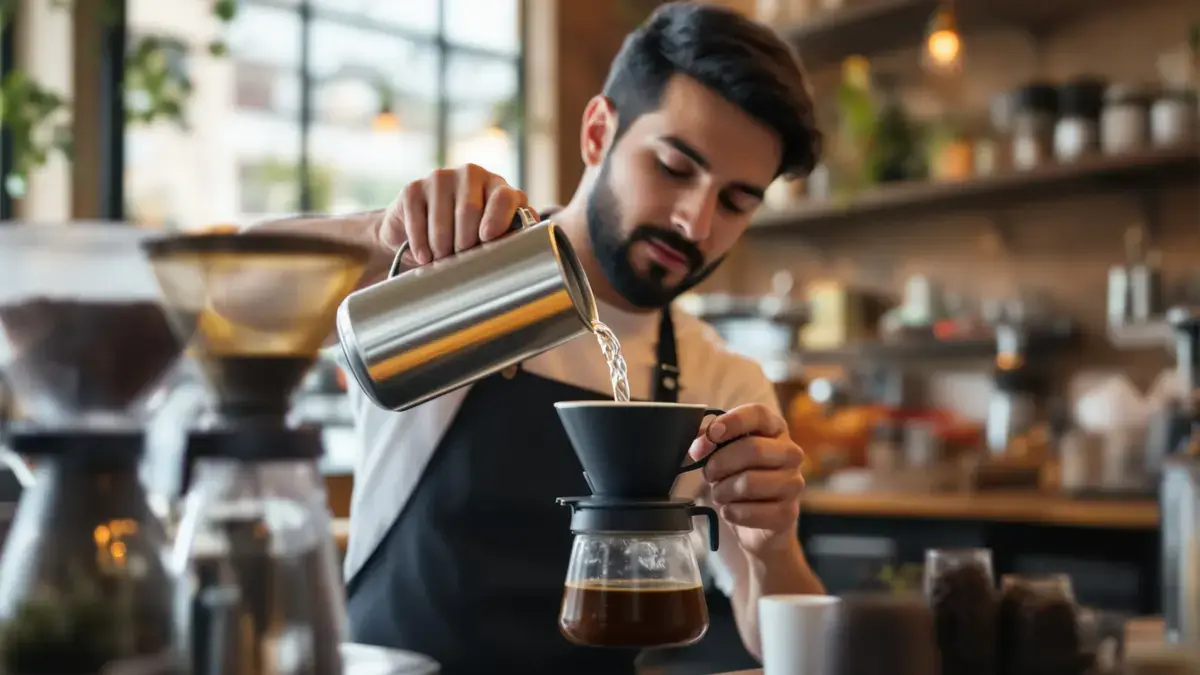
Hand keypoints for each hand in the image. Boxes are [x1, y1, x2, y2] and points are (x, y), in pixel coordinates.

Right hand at [380, 163, 527, 265]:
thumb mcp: (493, 236)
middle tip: (461, 263)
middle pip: (469, 211)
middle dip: (464, 244)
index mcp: (498, 186)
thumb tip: (520, 250)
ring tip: (443, 262)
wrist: (423, 230)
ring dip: (442, 249)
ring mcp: (441, 177)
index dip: (497, 219)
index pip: (504, 198)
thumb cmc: (467, 236)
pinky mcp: (413, 188)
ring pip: (442, 221)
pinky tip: (425, 257)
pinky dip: (421, 245)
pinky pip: (417, 221)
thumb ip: (508, 237)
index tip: (487, 239)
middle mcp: (471, 174)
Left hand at [687, 404, 805, 555]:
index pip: (758, 414)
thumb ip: (710, 441)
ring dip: (723, 491)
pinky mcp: (788, 514)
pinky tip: (730, 510)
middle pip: (753, 449)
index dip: (732, 422)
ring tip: (720, 494)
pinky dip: (731, 512)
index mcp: (775, 430)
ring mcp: (793, 484)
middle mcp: (791, 453)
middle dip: (720, 463)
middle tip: (708, 474)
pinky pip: (750, 511)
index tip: (711, 435)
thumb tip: (699, 443)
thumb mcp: (724, 453)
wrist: (757, 523)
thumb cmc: (739, 478)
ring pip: (749, 483)